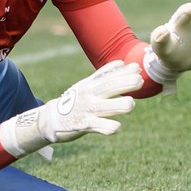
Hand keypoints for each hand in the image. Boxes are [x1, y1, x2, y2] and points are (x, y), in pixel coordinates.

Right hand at [0, 61, 143, 157]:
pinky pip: (97, 127)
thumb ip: (104, 75)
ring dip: (118, 105)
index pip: (108, 76)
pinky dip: (108, 128)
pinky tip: (117, 127)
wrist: (51, 119)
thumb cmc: (75, 101)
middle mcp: (89, 96)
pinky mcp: (83, 126)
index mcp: (90, 85)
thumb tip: (122, 63)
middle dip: (124, 84)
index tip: (136, 68)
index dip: (123, 72)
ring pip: (104, 107)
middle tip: (139, 81)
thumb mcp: (86, 84)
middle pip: (108, 88)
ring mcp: (86, 111)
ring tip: (130, 104)